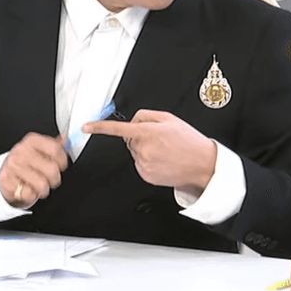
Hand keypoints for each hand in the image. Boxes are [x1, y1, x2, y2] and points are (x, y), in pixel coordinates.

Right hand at [0, 133, 67, 207]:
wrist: (6, 175)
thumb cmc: (26, 163)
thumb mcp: (40, 151)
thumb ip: (55, 146)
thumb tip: (67, 139)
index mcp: (31, 141)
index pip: (55, 149)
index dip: (63, 161)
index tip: (61, 166)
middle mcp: (21, 151)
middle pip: (52, 169)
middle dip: (54, 179)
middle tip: (49, 179)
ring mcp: (13, 166)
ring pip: (42, 184)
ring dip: (43, 189)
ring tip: (38, 185)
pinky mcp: (6, 180)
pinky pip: (28, 193)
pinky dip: (30, 195)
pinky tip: (26, 188)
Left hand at [82, 110, 215, 194]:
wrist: (204, 165)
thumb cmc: (189, 142)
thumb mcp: (170, 119)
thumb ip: (146, 115)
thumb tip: (133, 120)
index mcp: (148, 132)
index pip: (118, 129)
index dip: (99, 127)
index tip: (86, 127)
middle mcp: (143, 149)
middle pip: (128, 140)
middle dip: (139, 137)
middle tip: (160, 140)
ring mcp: (144, 163)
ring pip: (134, 152)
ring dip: (144, 150)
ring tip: (165, 151)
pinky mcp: (146, 175)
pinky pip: (139, 164)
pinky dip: (148, 161)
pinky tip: (163, 161)